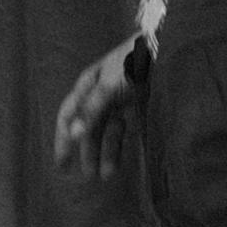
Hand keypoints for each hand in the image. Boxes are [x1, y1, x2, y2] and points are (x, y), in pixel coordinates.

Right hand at [54, 36, 143, 180]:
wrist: (164, 50)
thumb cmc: (132, 64)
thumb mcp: (108, 87)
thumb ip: (91, 111)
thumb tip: (73, 135)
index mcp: (87, 87)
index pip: (68, 116)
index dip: (63, 139)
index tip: (61, 163)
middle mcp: (99, 96)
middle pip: (87, 128)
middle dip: (85, 152)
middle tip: (84, 177)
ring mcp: (118, 102)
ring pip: (106, 133)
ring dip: (103, 153)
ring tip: (104, 176)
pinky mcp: (136, 108)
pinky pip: (124, 132)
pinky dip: (120, 147)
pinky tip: (119, 162)